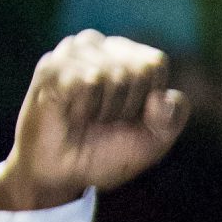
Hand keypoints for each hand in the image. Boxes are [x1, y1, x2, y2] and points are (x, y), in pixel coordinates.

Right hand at [0, 33, 189, 212]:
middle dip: (128, 106)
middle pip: (139, 68)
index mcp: (127, 56)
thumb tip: (162, 98)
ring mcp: (72, 53)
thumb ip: (170, 120)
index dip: (150, 99)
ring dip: (105, 109)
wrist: (63, 174)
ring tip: (87, 116)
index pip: (155, 62)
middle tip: (105, 119)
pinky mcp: (51, 66)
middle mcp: (99, 46)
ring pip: (114, 74)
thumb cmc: (107, 152)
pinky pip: (87, 82)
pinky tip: (71, 113)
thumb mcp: (152, 142)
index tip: (130, 116)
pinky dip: (85, 108)